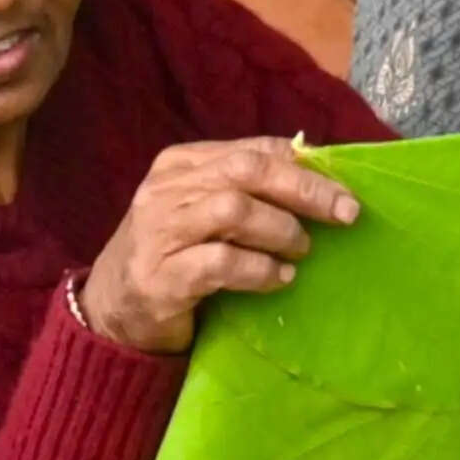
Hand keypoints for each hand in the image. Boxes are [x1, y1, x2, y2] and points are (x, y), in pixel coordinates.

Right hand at [77, 139, 359, 357]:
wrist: (113, 309)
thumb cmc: (176, 252)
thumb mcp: (206, 209)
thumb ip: (248, 188)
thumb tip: (320, 172)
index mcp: (181, 164)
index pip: (252, 150)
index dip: (305, 167)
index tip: (345, 189)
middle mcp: (165, 190)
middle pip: (246, 172)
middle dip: (305, 191)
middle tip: (345, 214)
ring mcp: (158, 232)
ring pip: (233, 210)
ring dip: (281, 230)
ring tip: (301, 250)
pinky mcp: (160, 277)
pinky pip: (221, 262)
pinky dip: (260, 270)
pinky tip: (279, 279)